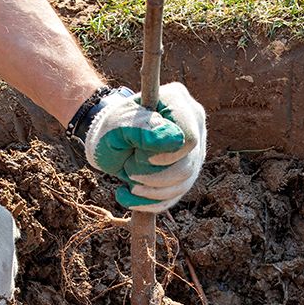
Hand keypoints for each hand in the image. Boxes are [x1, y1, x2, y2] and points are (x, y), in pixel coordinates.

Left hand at [83, 83, 205, 211]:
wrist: (109, 138)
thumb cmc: (112, 126)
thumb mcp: (119, 124)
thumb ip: (143, 129)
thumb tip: (175, 140)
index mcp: (178, 101)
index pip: (188, 139)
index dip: (166, 156)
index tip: (138, 157)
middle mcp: (193, 124)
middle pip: (188, 165)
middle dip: (153, 177)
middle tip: (128, 169)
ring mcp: (194, 149)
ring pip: (184, 184)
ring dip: (150, 191)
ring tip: (127, 180)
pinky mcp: (187, 172)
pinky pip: (175, 196)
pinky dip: (150, 203)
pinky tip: (129, 195)